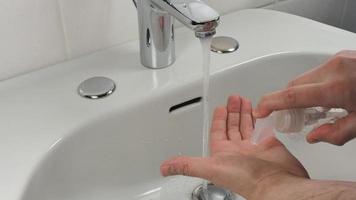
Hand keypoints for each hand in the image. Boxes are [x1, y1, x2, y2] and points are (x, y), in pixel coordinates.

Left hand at [160, 95, 307, 198]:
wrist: (274, 184)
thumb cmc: (245, 179)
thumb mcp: (210, 168)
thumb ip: (187, 165)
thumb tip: (165, 168)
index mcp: (223, 153)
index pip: (218, 131)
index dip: (218, 119)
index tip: (219, 107)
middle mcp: (238, 151)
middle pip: (232, 126)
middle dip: (232, 111)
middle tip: (233, 98)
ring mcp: (253, 149)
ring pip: (246, 126)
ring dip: (245, 113)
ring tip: (245, 100)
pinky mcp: (269, 146)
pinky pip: (263, 129)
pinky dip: (261, 120)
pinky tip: (260, 112)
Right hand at [254, 50, 355, 145]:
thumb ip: (338, 133)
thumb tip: (314, 136)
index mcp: (338, 87)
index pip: (292, 96)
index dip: (270, 104)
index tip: (260, 111)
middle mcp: (333, 69)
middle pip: (294, 86)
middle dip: (288, 102)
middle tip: (297, 118)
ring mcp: (337, 60)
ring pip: (304, 78)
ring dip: (303, 93)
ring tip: (319, 107)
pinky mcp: (340, 56)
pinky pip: (317, 71)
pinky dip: (315, 85)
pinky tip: (330, 94)